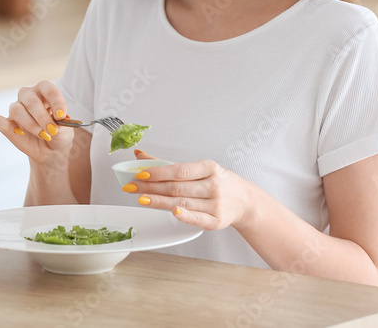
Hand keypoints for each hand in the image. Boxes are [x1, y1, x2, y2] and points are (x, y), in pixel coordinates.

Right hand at [0, 81, 73, 170]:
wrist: (51, 150)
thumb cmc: (59, 133)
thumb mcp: (66, 129)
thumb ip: (61, 123)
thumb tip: (56, 120)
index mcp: (45, 91)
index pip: (49, 90)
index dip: (56, 102)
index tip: (61, 116)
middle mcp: (28, 95)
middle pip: (31, 100)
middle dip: (42, 117)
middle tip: (52, 130)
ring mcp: (16, 108)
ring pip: (16, 110)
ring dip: (30, 125)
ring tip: (43, 135)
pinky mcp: (7, 123)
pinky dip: (6, 127)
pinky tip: (20, 133)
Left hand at [126, 150, 255, 230]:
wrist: (245, 201)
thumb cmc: (219, 181)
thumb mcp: (199, 168)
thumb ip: (169, 164)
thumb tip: (139, 155)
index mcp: (209, 168)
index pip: (179, 170)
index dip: (158, 172)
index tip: (139, 173)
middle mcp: (213, 185)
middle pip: (177, 187)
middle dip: (151, 187)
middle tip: (131, 187)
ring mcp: (215, 204)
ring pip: (182, 202)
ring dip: (159, 201)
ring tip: (141, 199)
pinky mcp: (216, 221)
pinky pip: (198, 219)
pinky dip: (185, 215)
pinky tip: (172, 212)